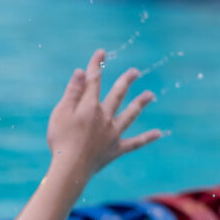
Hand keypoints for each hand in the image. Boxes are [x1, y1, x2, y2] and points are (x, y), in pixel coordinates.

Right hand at [46, 49, 161, 181]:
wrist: (70, 167)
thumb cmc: (61, 140)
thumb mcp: (60, 113)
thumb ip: (72, 92)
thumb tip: (82, 72)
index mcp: (89, 106)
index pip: (94, 81)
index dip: (97, 65)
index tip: (102, 52)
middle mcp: (105, 116)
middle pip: (117, 95)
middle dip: (126, 81)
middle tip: (135, 72)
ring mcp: (112, 133)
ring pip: (130, 115)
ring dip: (140, 103)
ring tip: (151, 95)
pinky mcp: (116, 149)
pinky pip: (134, 143)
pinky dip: (146, 138)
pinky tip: (159, 133)